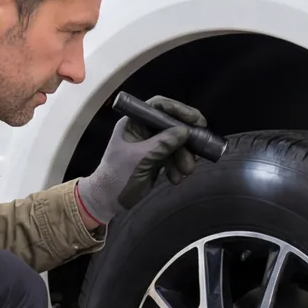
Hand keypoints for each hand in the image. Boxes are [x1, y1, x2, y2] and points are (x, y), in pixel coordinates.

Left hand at [75, 96, 208, 225]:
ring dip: (184, 157)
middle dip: (185, 140)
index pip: (158, 107)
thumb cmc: (117, 175)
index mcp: (133, 123)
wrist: (108, 200)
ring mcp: (150, 145)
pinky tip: (176, 178)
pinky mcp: (156, 159)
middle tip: (199, 149)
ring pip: (175, 143)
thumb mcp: (140, 158)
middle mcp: (143, 130)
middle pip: (171, 125)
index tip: (196, 120)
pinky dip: (177, 167)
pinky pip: (173, 157)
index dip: (178, 110)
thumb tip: (184, 131)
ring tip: (187, 170)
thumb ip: (162, 144)